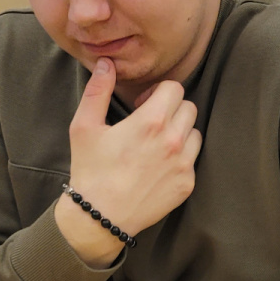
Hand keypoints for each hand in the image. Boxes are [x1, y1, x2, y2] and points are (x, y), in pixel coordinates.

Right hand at [54, 57, 201, 263]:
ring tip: (156, 144)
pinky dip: (180, 158)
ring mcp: (184, 164)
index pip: (174, 88)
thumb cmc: (90, 170)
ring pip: (195, 132)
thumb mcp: (85, 127)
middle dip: (170, 109)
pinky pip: (193, 159)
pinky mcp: (187, 183)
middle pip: (188, 107)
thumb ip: (98, 90)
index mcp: (151, 121)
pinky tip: (158, 166)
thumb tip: (108, 63)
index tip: (143, 105)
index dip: (158, 92)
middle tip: (150, 123)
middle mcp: (174, 140)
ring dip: (180, 132)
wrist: (99, 217)